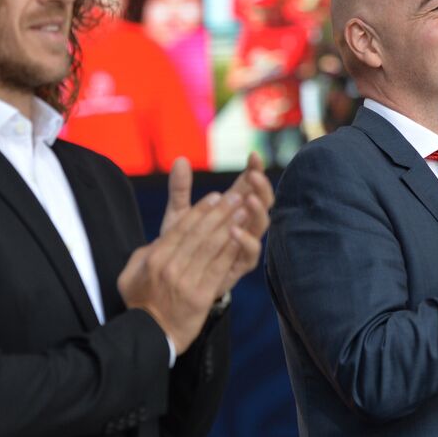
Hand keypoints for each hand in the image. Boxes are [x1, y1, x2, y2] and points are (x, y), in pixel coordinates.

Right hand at [117, 188, 254, 352]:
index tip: (215, 196)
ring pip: (211, 247)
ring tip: (244, 210)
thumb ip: (146, 252)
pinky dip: (231, 250)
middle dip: (220, 212)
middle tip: (236, 196)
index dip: (200, 210)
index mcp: (155, 258)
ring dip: (230, 226)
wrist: (151, 336)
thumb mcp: (131, 273)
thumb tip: (161, 237)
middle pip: (199, 233)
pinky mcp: (201, 296)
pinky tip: (242, 236)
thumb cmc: (141, 301)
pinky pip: (219, 268)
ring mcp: (186, 282)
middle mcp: (170, 267)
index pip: (181, 227)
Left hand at [160, 153, 273, 276]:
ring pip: (261, 224)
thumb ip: (180, 189)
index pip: (249, 184)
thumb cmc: (182, 246)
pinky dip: (245, 240)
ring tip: (249, 199)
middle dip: (262, 187)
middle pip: (262, 201)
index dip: (255, 170)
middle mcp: (243, 224)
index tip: (253, 156)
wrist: (175, 281)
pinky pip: (251, 252)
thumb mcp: (179, 215)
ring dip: (258, 211)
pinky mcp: (240, 264)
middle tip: (254, 175)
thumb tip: (180, 159)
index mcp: (231, 209)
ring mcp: (244, 244)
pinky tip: (234, 231)